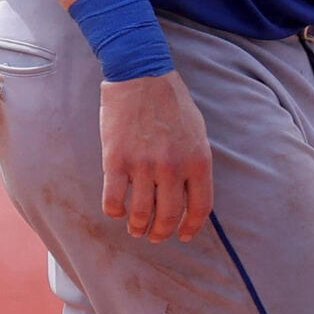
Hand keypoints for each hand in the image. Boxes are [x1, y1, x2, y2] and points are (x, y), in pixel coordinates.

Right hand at [100, 72, 212, 242]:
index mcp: (198, 161)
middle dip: (161, 232)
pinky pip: (114, 198)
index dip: (191, 227)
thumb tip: (192, 193)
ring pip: (141, 212)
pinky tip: (116, 211)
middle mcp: (173, 167)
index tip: (184, 235)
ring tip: (135, 229)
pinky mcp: (115, 159)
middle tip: (155, 237)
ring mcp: (144, 164)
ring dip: (137, 226)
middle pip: (168, 215)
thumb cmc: (172, 104)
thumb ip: (195, 164)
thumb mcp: (197, 134)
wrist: (141, 77)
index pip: (200, 207)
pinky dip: (114, 210)